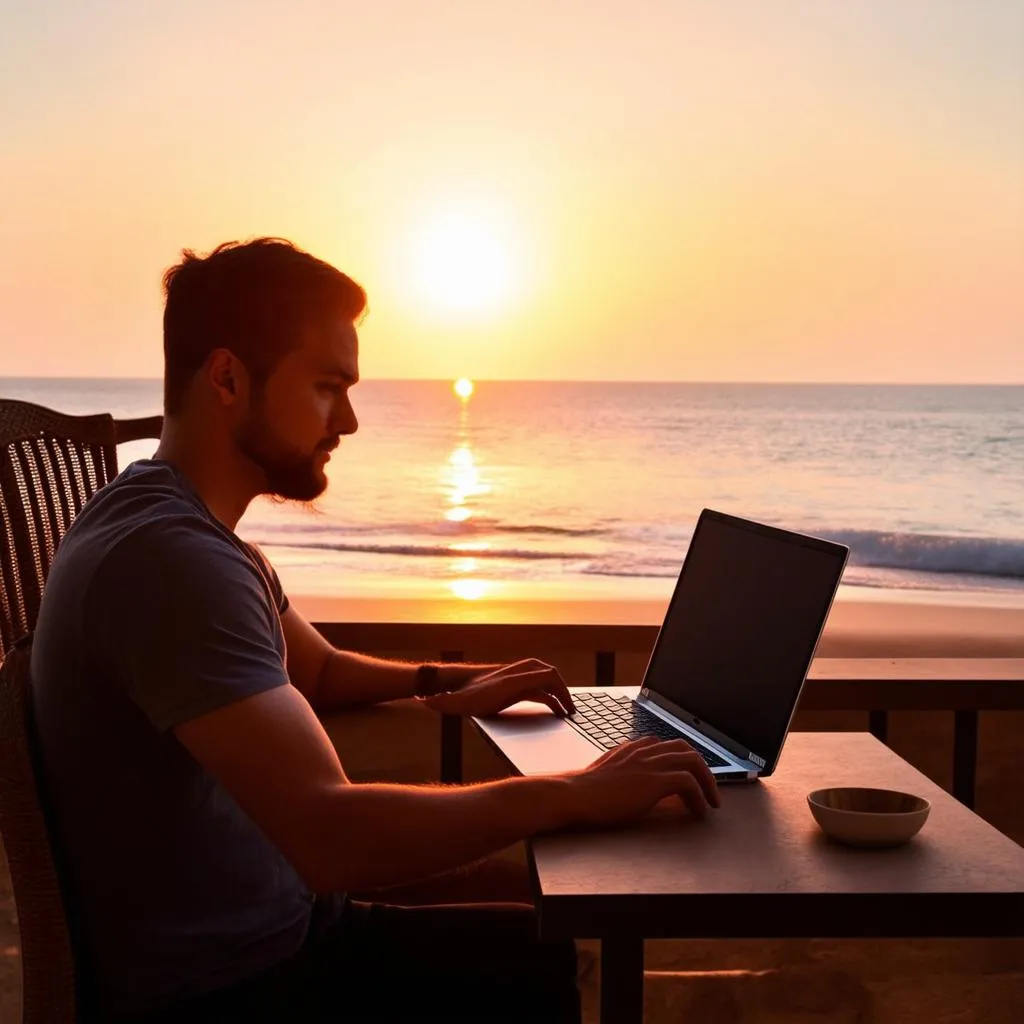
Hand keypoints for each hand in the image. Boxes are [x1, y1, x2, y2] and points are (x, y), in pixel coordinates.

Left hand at [424, 658, 574, 717]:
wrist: (456, 686)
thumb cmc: (458, 697)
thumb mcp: (452, 703)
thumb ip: (441, 703)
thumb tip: (424, 702)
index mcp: (509, 680)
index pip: (542, 676)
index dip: (559, 689)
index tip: (567, 707)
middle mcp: (516, 675)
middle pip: (550, 675)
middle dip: (565, 691)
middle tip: (574, 711)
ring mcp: (518, 679)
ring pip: (547, 681)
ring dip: (560, 694)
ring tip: (570, 713)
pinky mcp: (518, 687)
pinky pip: (541, 690)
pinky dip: (551, 699)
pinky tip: (557, 712)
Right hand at [561, 736, 720, 823]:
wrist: (576, 793)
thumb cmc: (586, 789)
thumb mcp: (609, 772)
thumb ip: (625, 769)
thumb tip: (637, 783)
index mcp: (634, 747)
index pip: (668, 744)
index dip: (684, 759)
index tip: (691, 775)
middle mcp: (645, 750)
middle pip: (686, 748)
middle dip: (702, 768)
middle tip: (708, 788)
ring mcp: (651, 763)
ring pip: (693, 761)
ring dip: (708, 782)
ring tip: (711, 801)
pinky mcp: (655, 780)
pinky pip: (688, 782)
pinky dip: (699, 797)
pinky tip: (698, 811)